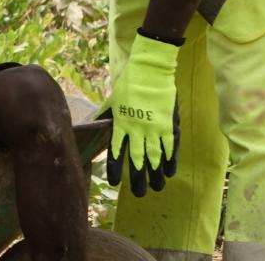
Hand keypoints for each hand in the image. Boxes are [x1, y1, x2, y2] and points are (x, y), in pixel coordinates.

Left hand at [107, 33, 180, 196]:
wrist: (150, 69)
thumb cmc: (129, 82)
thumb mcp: (114, 99)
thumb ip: (108, 115)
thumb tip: (94, 124)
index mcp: (121, 123)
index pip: (116, 151)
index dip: (115, 168)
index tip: (114, 183)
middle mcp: (138, 129)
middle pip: (138, 159)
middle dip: (138, 178)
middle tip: (138, 194)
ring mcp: (155, 128)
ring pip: (155, 157)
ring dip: (155, 174)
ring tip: (155, 188)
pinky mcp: (170, 124)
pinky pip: (170, 147)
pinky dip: (170, 160)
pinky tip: (168, 172)